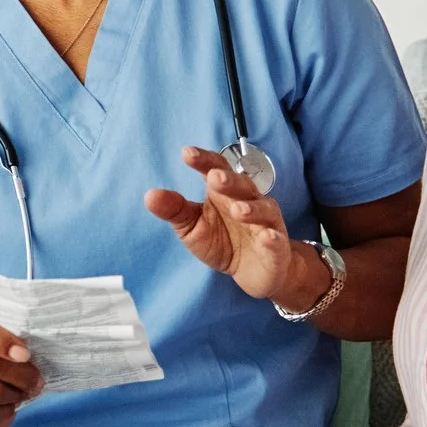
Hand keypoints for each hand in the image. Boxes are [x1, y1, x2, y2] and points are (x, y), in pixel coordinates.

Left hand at [145, 147, 303, 303]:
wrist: (254, 272)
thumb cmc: (223, 241)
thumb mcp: (193, 226)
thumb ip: (175, 210)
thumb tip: (150, 195)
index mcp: (224, 192)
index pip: (216, 169)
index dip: (204, 160)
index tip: (187, 153)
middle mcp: (248, 201)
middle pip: (242, 185)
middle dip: (229, 181)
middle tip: (213, 178)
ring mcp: (265, 222)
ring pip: (263, 209)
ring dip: (252, 209)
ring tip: (238, 210)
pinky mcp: (276, 246)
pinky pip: (276, 239)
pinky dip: (272, 238)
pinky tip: (267, 237)